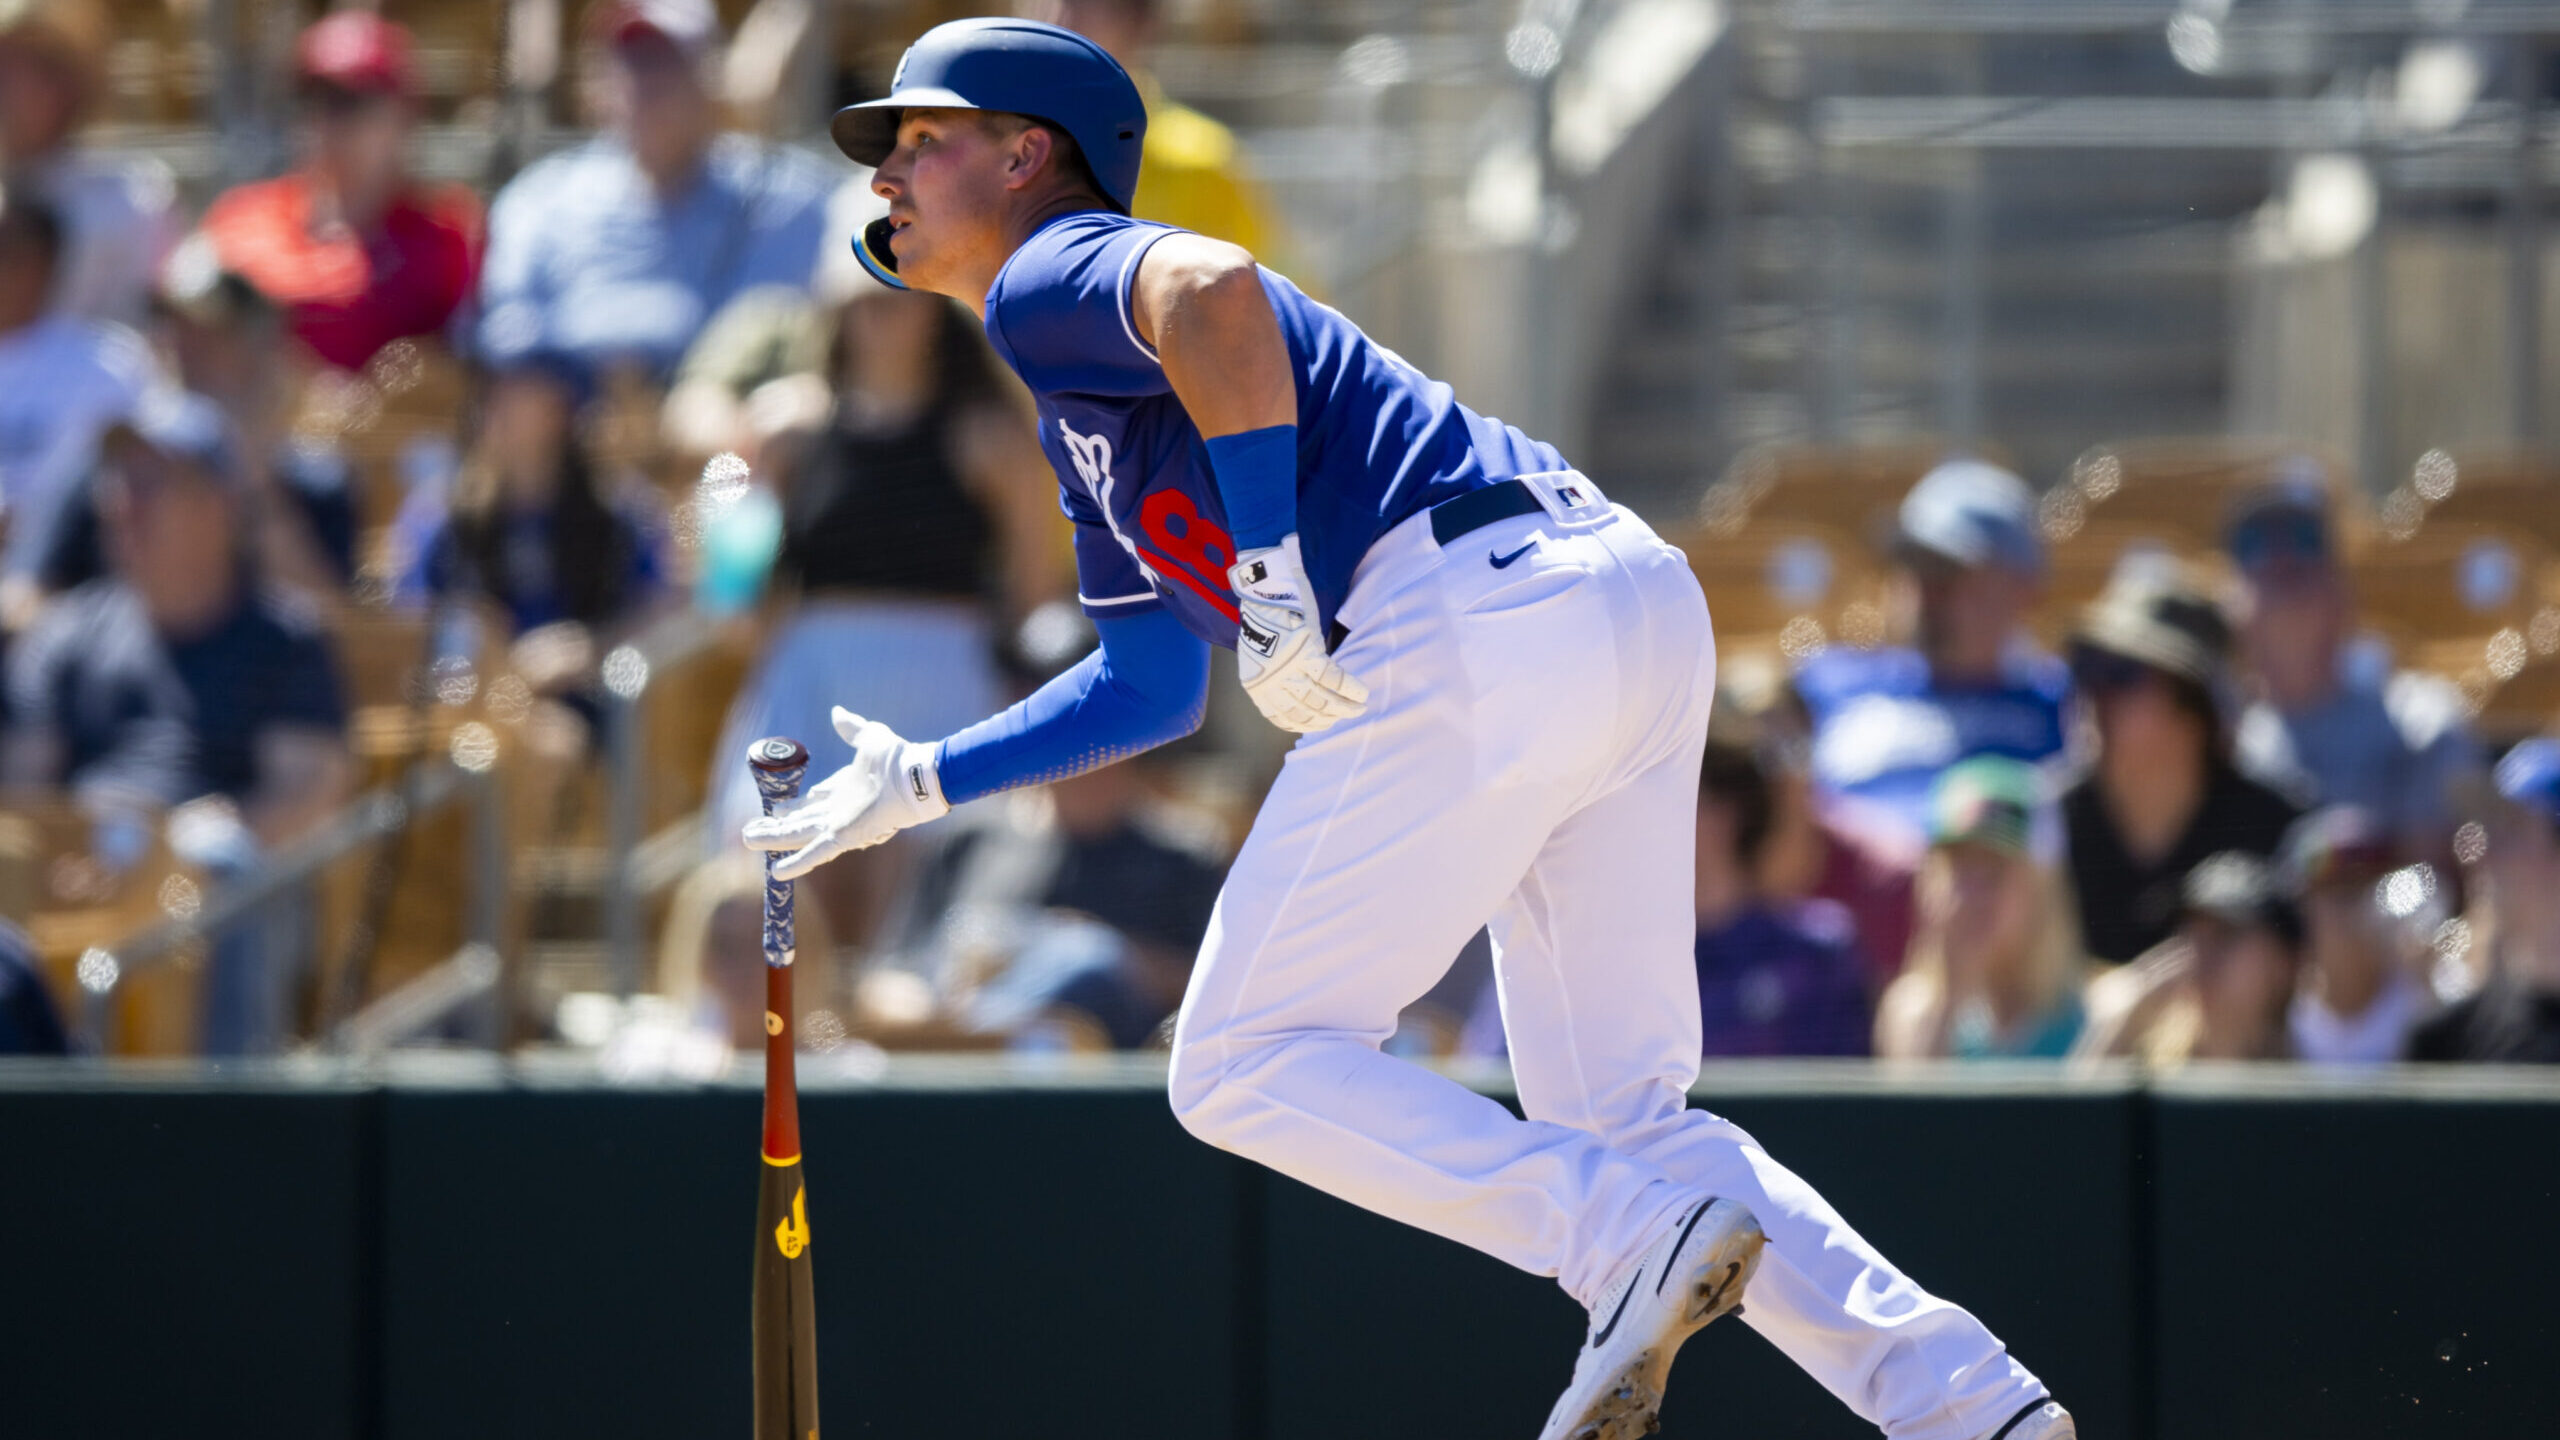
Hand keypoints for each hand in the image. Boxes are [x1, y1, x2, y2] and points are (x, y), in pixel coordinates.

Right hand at [740, 707, 948, 878]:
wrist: (912, 774)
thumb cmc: (896, 757)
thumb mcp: (869, 737)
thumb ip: (852, 727)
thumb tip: (837, 712)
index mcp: (842, 789)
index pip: (812, 800)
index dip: (792, 805)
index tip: (775, 807)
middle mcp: (838, 811)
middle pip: (799, 821)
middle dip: (774, 826)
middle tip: (750, 830)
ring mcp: (839, 825)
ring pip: (798, 836)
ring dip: (773, 839)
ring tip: (748, 840)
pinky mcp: (843, 837)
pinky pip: (816, 852)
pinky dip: (798, 863)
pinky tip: (777, 871)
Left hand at [1228, 535, 1367, 732]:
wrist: (1263, 589)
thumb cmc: (1266, 617)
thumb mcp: (1262, 654)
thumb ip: (1276, 675)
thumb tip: (1302, 691)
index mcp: (1256, 685)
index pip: (1282, 717)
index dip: (1306, 723)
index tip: (1323, 723)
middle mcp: (1271, 682)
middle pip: (1306, 710)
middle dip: (1331, 716)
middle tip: (1349, 715)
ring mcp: (1288, 669)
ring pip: (1322, 698)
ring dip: (1344, 706)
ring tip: (1359, 707)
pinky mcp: (1305, 653)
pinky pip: (1333, 678)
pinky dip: (1350, 688)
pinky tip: (1361, 692)